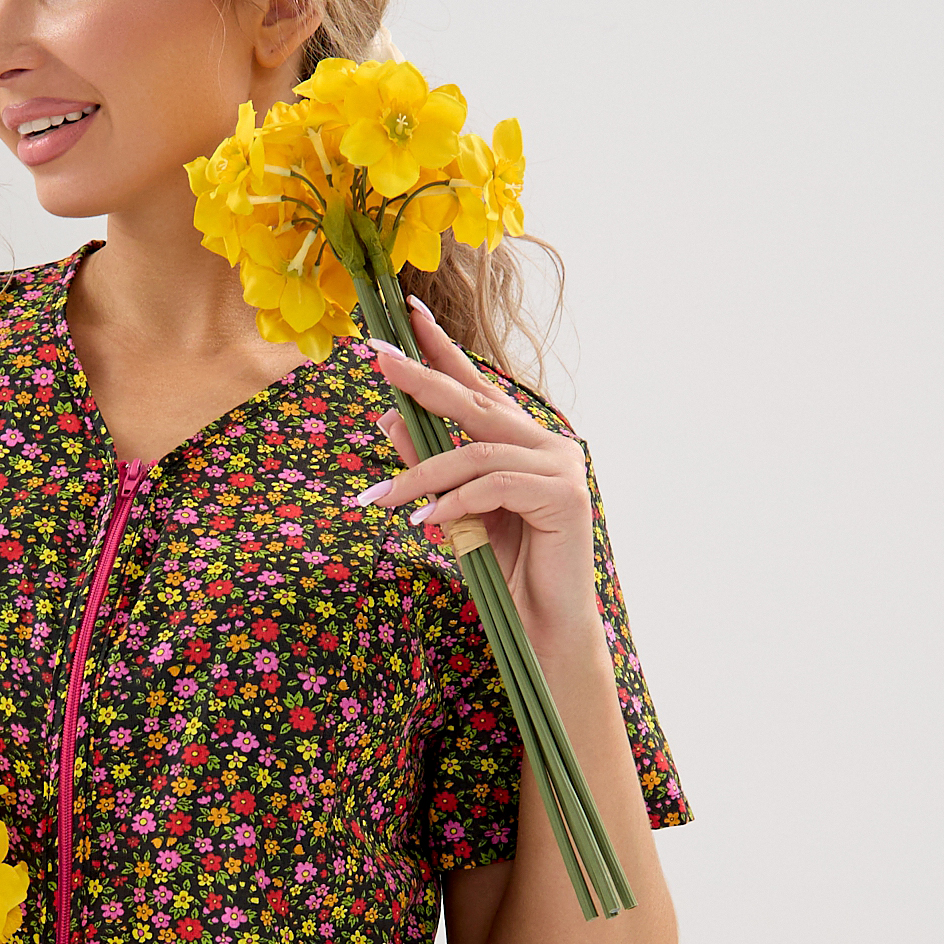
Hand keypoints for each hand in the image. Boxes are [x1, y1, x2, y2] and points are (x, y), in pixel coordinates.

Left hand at [357, 298, 602, 658]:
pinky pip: (494, 485)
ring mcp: (561, 465)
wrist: (541, 629)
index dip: (444, 349)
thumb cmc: (502, 572)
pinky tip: (426, 522)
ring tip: (380, 500)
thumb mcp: (452, 513)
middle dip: (422, 379)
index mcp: (523, 443)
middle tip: (379, 357)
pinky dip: (454, 503)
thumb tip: (388, 419)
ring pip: (476, 452)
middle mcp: (548, 444)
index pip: (478, 387)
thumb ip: (428, 466)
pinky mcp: (565, 494)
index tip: (407, 314)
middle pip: (476, 403)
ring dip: (422, 475)